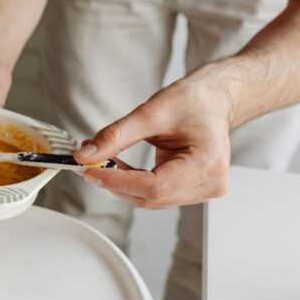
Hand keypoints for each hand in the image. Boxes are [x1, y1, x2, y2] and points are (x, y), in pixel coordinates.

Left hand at [74, 69, 231, 208]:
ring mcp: (203, 190)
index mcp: (207, 163)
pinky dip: (132, 183)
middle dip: (114, 182)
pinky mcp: (192, 190)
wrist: (213, 100)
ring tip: (101, 160)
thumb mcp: (150, 113)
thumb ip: (116, 136)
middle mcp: (210, 183)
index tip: (89, 171)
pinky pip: (156, 194)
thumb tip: (85, 156)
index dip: (117, 182)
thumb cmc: (193, 102)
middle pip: (151, 196)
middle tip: (87, 162)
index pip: (155, 187)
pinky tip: (118, 166)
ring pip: (150, 199)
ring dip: (121, 183)